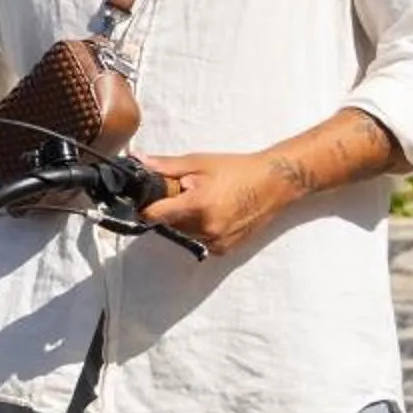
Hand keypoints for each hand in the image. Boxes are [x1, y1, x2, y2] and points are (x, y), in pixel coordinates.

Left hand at [138, 150, 306, 256]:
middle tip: (185, 193)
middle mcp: (206, 228)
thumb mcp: (200, 162)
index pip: (154, 215)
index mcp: (198, 204)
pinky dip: (200, 230)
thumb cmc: (237, 169)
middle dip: (170, 210)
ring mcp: (216, 242)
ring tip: (204, 201)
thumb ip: (167, 166)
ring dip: (185, 221)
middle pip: (168, 225)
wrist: (274, 184)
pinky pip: (200, 241)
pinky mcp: (224, 250)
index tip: (148, 199)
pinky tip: (215, 213)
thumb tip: (138, 162)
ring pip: (184, 234)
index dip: (146, 206)